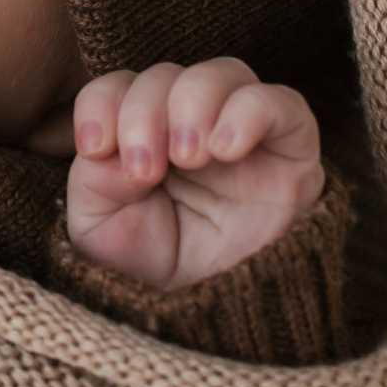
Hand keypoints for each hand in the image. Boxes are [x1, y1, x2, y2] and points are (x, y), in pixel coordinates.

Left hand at [61, 59, 324, 291]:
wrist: (216, 313)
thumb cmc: (156, 265)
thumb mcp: (100, 230)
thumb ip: (94, 181)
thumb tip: (113, 149)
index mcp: (142, 132)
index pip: (117, 86)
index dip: (101, 105)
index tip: (96, 149)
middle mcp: (191, 121)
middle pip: (165, 75)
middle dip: (144, 114)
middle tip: (146, 170)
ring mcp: (243, 129)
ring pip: (222, 73)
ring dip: (192, 106)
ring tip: (188, 158)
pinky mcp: (292, 146)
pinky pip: (281, 102)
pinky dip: (248, 113)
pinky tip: (225, 150)